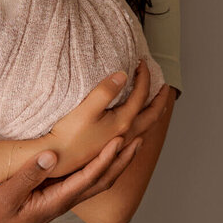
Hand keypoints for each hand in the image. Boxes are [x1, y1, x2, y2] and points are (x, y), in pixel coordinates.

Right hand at [0, 136, 142, 222]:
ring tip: (129, 145)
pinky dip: (101, 167)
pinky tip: (101, 156)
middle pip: (102, 181)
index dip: (105, 159)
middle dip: (122, 161)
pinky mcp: (57, 196)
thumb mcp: (7, 195)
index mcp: (57, 200)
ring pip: (97, 182)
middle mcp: (65, 201)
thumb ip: (28, 175)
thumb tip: (50, 154)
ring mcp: (62, 199)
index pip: (89, 178)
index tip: (118, 140)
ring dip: (116, 164)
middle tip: (138, 140)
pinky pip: (86, 181)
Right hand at [42, 60, 167, 174]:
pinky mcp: (110, 149)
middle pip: (152, 115)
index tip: (141, 62)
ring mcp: (119, 143)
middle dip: (160, 99)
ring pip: (146, 127)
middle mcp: (126, 134)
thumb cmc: (68, 135)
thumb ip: (105, 91)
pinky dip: (143, 124)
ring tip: (156, 104)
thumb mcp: (85, 109)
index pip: (141, 95)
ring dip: (154, 113)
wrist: (57, 160)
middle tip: (166, 87)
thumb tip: (123, 75)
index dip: (144, 76)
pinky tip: (136, 124)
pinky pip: (136, 134)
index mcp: (124, 122)